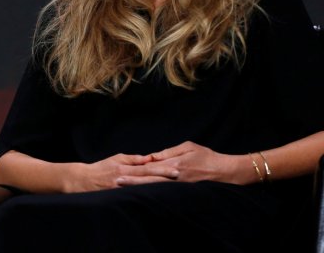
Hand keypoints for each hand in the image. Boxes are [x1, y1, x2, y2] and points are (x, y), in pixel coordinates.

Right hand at [64, 153, 177, 191]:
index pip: (147, 168)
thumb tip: (148, 159)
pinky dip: (145, 196)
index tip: (176, 168)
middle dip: (163, 177)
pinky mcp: (118, 196)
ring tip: (171, 186)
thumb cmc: (101, 168)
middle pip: (147, 177)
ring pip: (143, 187)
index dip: (161, 168)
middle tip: (178, 175)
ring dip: (157, 186)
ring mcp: (122, 188)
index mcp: (125, 168)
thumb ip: (132, 159)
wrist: (83, 180)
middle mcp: (125, 178)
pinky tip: (155, 197)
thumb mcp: (116, 159)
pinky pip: (134, 195)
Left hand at [117, 141, 235, 185]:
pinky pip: (164, 192)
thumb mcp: (188, 147)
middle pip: (149, 179)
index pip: (151, 167)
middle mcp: (174, 177)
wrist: (225, 172)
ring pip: (154, 187)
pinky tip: (142, 194)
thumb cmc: (207, 156)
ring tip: (124, 188)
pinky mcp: (182, 191)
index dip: (135, 169)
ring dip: (139, 188)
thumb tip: (152, 156)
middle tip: (116, 181)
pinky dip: (152, 192)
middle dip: (132, 181)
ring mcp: (178, 186)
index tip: (122, 171)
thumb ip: (169, 152)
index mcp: (174, 164)